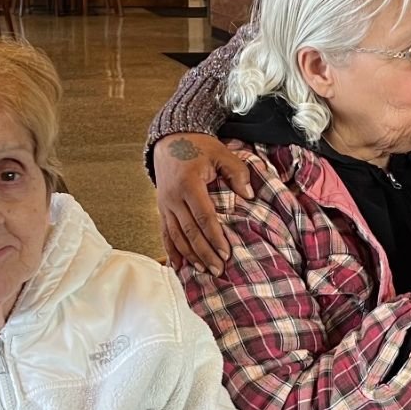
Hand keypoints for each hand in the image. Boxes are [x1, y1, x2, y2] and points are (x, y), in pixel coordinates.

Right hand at [153, 133, 252, 274]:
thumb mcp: (221, 153)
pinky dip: (171, 250)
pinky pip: (165, 233)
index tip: (226, 253)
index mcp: (189, 184)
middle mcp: (173, 197)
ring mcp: (165, 204)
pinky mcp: (161, 208)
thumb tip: (249, 195)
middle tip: (218, 269)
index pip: (203, 217)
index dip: (215, 237)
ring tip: (203, 270)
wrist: (170, 139)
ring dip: (190, 255)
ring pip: (176, 236)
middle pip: (189, 232)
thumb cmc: (198, 147)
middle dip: (204, 253)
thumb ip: (237, 172)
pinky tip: (178, 266)